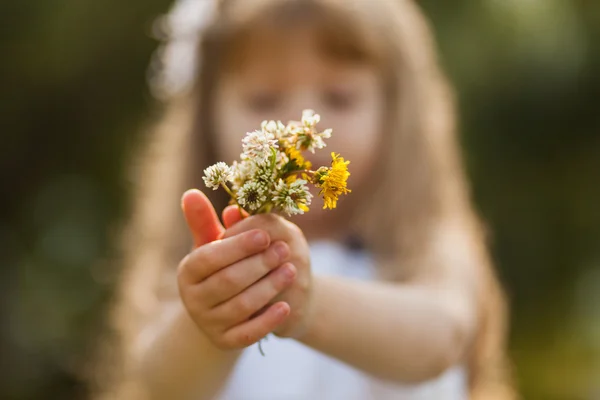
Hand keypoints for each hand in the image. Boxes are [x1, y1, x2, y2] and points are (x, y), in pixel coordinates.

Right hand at [177, 190, 296, 349]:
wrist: (226, 308)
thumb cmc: (224, 266)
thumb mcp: (215, 244)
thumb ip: (205, 220)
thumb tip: (191, 193)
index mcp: (187, 271)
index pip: (209, 257)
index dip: (238, 246)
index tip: (265, 235)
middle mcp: (192, 300)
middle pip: (227, 281)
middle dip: (258, 264)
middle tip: (283, 250)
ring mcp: (208, 324)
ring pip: (241, 306)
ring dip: (268, 287)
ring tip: (290, 270)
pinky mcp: (225, 342)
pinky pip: (248, 334)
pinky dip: (268, 320)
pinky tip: (286, 305)